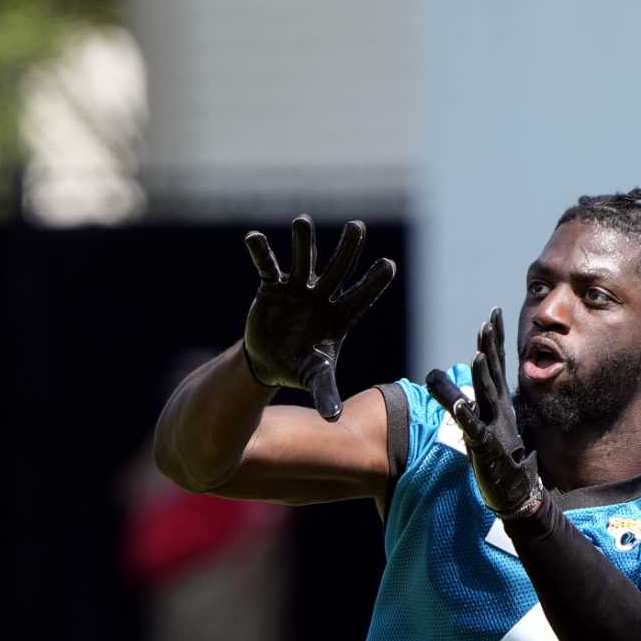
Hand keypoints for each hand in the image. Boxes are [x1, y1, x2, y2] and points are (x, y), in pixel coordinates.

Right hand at [242, 215, 395, 421]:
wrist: (272, 361)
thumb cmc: (302, 366)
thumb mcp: (314, 378)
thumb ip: (324, 393)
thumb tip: (333, 418)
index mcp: (341, 315)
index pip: (361, 296)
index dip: (373, 282)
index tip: (388, 266)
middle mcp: (322, 295)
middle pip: (338, 269)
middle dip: (347, 249)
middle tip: (356, 227)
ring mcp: (298, 288)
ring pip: (303, 261)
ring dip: (303, 242)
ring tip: (302, 222)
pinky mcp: (272, 287)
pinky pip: (267, 267)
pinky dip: (260, 253)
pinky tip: (252, 238)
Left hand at [426, 308, 545, 519]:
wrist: (516, 490)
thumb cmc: (498, 452)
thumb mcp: (475, 420)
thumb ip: (455, 396)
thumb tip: (434, 375)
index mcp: (498, 401)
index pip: (496, 364)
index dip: (494, 340)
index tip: (493, 314)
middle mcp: (498, 409)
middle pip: (493, 372)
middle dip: (491, 347)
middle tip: (489, 322)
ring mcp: (494, 427)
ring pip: (486, 396)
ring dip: (483, 375)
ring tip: (478, 354)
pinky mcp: (485, 447)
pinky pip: (475, 430)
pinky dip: (467, 417)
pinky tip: (462, 405)